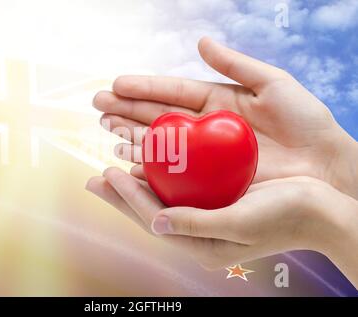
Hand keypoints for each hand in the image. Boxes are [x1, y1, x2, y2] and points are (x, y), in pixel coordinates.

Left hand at [86, 167, 357, 287]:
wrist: (321, 211)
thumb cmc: (286, 218)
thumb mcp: (242, 223)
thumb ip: (197, 225)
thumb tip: (156, 224)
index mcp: (202, 245)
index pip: (153, 219)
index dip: (127, 198)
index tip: (105, 175)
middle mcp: (199, 232)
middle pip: (150, 211)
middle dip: (121, 195)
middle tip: (95, 179)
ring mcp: (207, 216)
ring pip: (162, 198)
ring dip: (137, 183)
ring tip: (112, 168)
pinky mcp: (216, 200)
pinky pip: (180, 188)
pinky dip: (162, 176)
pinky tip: (148, 163)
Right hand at [93, 37, 357, 198]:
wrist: (324, 165)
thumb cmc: (305, 123)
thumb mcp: (274, 84)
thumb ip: (235, 64)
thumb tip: (200, 41)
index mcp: (216, 102)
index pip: (172, 92)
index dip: (144, 87)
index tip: (116, 84)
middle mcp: (204, 128)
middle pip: (159, 117)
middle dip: (127, 111)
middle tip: (99, 107)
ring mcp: (205, 154)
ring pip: (161, 143)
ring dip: (132, 136)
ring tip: (107, 129)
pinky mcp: (208, 179)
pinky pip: (175, 171)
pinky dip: (152, 166)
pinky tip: (131, 163)